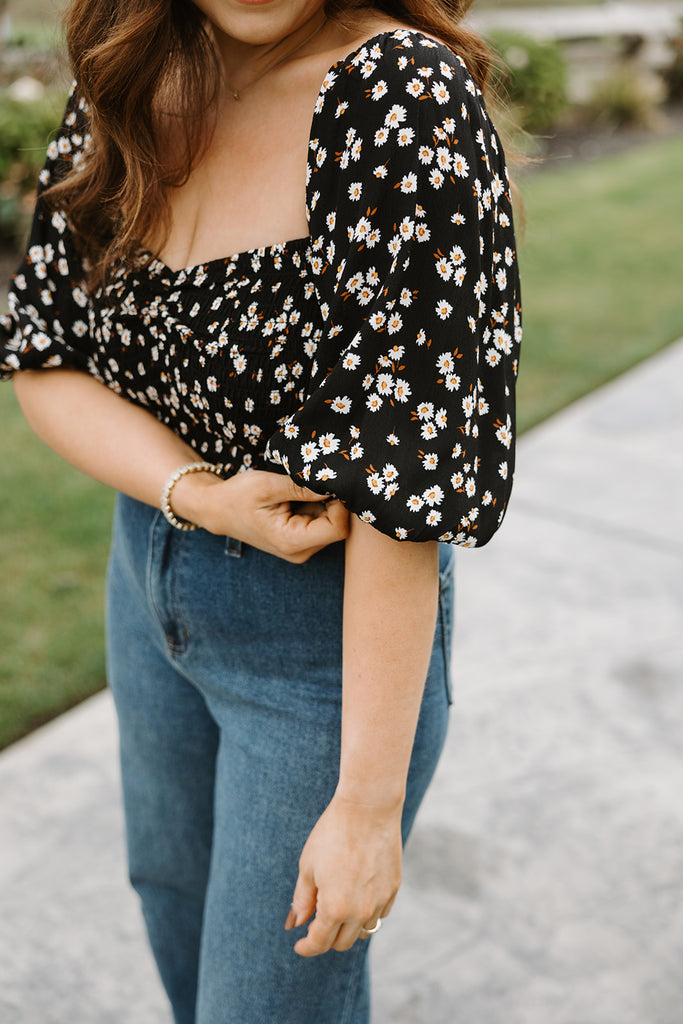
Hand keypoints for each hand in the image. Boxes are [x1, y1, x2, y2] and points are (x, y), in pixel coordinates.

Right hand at [173, 468, 348, 562]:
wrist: (218, 509)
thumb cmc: (238, 496)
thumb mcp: (268, 486)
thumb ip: (302, 487)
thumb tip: (334, 484)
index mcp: (292, 542)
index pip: (338, 528)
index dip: (339, 504)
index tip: (326, 483)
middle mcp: (300, 552)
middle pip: (337, 526)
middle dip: (331, 502)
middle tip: (310, 482)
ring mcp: (301, 548)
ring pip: (330, 523)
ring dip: (321, 503)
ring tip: (296, 491)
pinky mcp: (301, 541)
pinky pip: (320, 522)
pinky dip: (315, 507)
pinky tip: (296, 497)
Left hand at [284, 792, 402, 956]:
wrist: (368, 808)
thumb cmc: (332, 833)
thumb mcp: (308, 866)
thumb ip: (302, 900)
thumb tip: (295, 924)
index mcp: (335, 908)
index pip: (319, 943)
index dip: (306, 947)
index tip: (298, 944)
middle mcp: (360, 911)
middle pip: (341, 943)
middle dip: (325, 938)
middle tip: (314, 922)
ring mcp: (380, 901)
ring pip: (362, 931)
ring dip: (347, 928)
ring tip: (336, 908)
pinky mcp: (393, 889)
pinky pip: (379, 914)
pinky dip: (366, 913)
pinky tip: (356, 895)